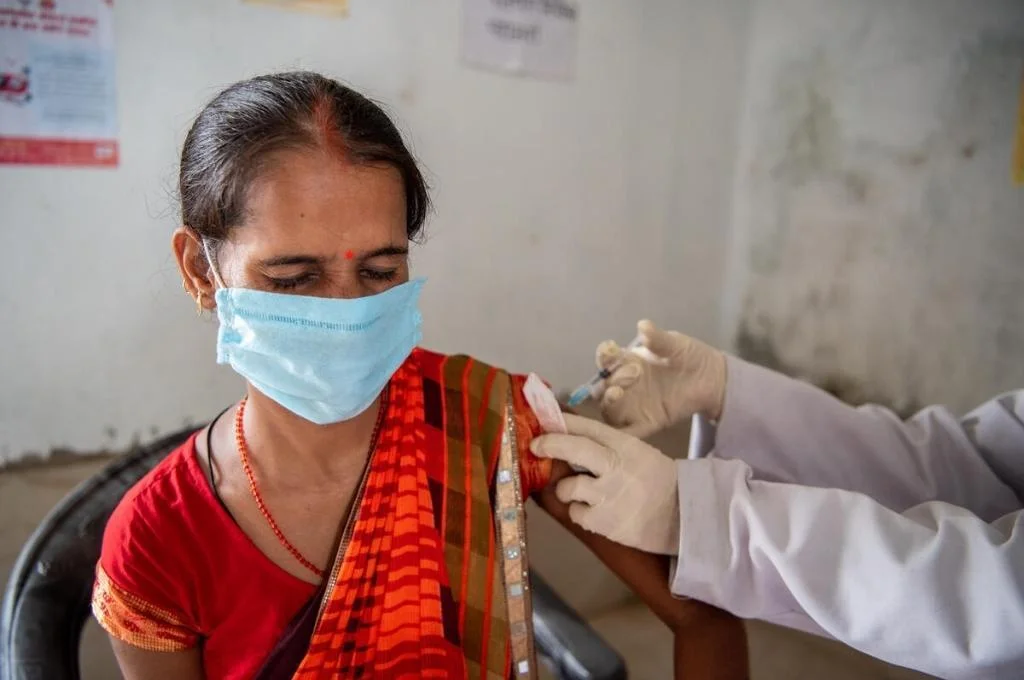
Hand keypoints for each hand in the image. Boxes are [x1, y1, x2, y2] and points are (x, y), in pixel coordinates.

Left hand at [531, 413, 679, 554]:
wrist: (685, 516)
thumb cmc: (656, 481)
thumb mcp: (638, 453)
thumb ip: (606, 444)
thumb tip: (566, 430)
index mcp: (626, 446)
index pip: (588, 427)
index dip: (562, 422)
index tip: (543, 420)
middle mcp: (617, 467)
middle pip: (574, 449)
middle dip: (550, 444)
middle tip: (536, 446)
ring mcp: (610, 496)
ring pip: (568, 487)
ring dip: (567, 490)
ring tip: (583, 494)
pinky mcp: (606, 522)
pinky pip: (576, 513)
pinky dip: (580, 513)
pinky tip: (596, 512)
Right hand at [598, 320, 725, 437]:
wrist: (712, 378)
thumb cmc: (690, 356)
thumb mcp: (675, 344)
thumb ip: (658, 339)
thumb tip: (643, 326)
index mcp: (628, 363)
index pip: (607, 360)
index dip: (604, 356)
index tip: (610, 350)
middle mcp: (625, 386)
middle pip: (603, 388)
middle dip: (605, 382)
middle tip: (623, 375)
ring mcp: (634, 406)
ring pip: (609, 411)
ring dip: (608, 404)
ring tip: (617, 393)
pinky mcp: (647, 423)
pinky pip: (629, 432)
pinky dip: (620, 434)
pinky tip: (617, 432)